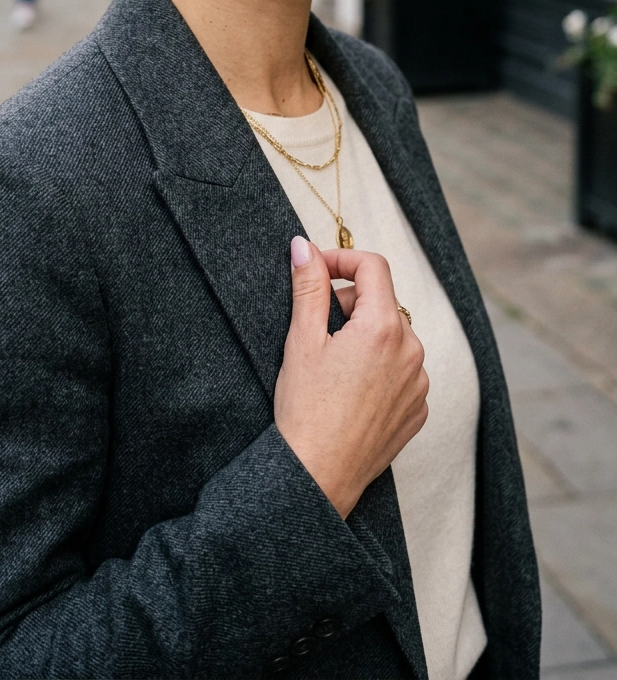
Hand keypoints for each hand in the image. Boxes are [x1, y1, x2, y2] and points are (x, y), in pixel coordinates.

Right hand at [274, 239, 427, 519]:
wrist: (317, 476)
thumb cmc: (305, 409)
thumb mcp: (301, 340)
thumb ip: (308, 285)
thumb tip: (303, 245)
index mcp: (384, 327)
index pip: (373, 266)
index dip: (341, 259)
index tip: (316, 270)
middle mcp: (413, 350)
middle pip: (383, 302)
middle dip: (350, 302)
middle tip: (316, 326)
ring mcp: (420, 382)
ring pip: (395, 336)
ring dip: (367, 335)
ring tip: (333, 363)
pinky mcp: (418, 409)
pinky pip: (403, 371)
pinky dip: (380, 368)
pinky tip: (351, 390)